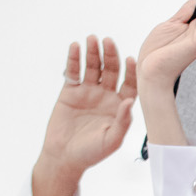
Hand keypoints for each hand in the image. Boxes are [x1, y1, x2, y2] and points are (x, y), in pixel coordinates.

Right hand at [29, 36, 138, 195]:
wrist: (65, 157)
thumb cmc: (92, 153)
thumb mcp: (112, 140)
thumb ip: (123, 121)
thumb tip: (130, 101)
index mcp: (120, 107)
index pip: (129, 84)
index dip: (130, 72)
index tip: (131, 60)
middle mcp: (106, 96)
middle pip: (111, 71)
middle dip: (111, 56)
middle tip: (109, 42)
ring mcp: (88, 92)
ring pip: (92, 67)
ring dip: (93, 52)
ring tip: (92, 39)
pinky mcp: (70, 91)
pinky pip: (73, 72)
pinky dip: (74, 59)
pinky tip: (75, 47)